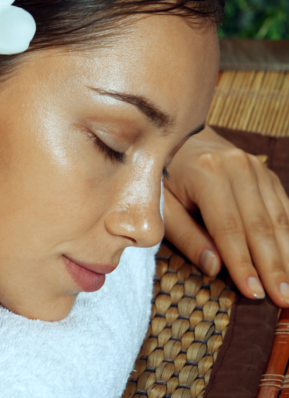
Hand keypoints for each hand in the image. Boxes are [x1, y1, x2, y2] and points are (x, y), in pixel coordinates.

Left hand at [163, 126, 288, 305]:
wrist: (177, 136)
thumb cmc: (162, 175)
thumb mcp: (160, 204)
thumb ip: (185, 234)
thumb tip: (214, 268)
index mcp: (207, 174)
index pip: (229, 228)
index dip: (243, 263)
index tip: (254, 294)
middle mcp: (239, 168)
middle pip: (261, 226)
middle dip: (274, 267)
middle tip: (284, 300)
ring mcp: (257, 169)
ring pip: (280, 220)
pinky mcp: (268, 175)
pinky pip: (286, 210)